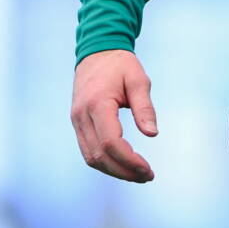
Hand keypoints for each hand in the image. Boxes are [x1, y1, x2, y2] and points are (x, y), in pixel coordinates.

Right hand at [71, 49, 158, 182]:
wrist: (97, 51)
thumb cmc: (121, 65)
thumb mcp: (138, 80)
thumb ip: (144, 107)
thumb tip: (152, 134)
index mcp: (97, 103)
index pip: (110, 142)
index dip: (129, 161)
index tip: (148, 169)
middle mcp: (82, 115)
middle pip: (99, 155)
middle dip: (124, 171)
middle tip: (147, 176)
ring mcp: (76, 120)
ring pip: (91, 157)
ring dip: (114, 170)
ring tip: (137, 174)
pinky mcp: (77, 122)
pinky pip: (88, 150)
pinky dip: (105, 162)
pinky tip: (123, 164)